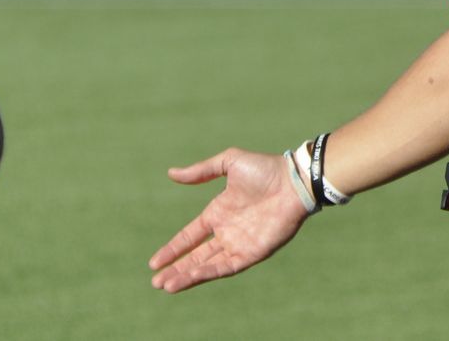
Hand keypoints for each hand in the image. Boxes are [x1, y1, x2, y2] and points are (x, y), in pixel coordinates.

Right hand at [149, 148, 309, 292]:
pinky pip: (227, 267)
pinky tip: (190, 277)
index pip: (190, 236)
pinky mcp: (254, 252)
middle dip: (176, 269)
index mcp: (219, 213)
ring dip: (187, 276)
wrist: (294, 181)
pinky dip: (208, 273)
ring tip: (165, 286)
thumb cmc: (265, 170)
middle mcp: (227, 231)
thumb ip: (201, 171)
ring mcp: (240, 243)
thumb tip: (171, 173)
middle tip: (155, 282)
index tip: (154, 262)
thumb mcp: (228, 162)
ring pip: (208, 265)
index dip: (173, 249)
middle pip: (196, 256)